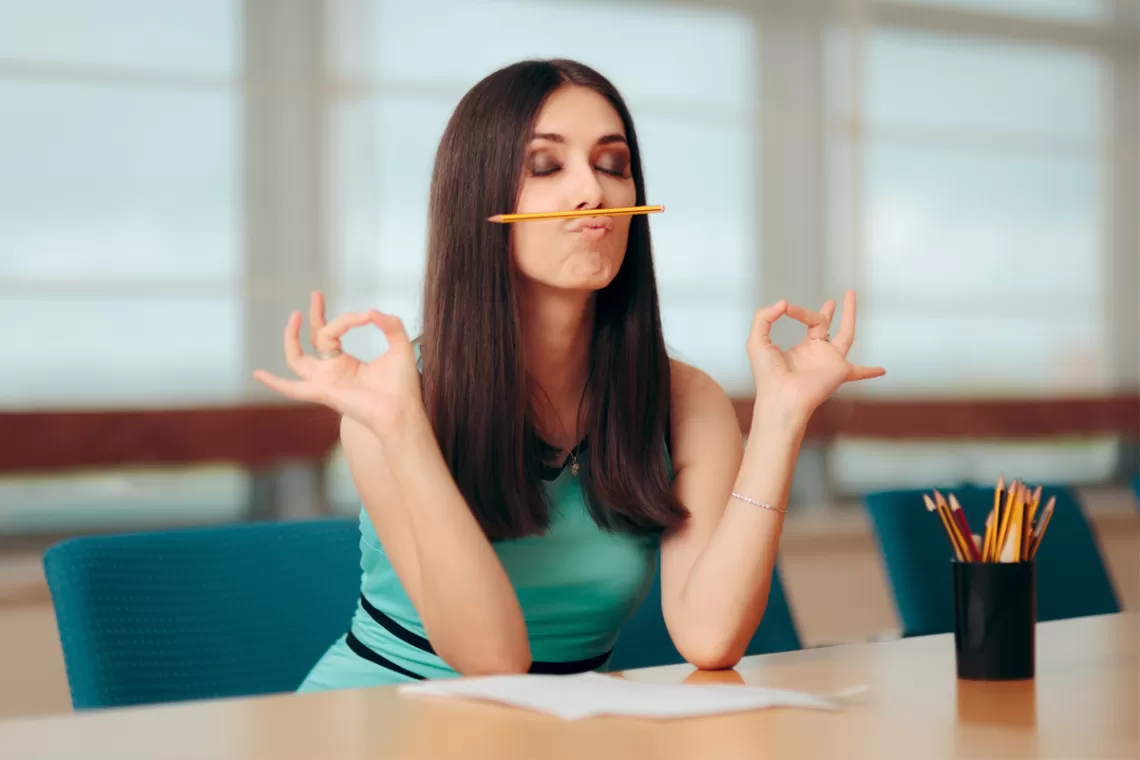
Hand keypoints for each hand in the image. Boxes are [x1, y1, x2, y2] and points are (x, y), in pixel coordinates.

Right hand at [253, 291, 421, 429]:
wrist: (402, 410)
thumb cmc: (403, 385)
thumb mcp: (400, 346)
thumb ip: (390, 325)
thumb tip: (372, 311)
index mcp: (346, 363)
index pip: (335, 332)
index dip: (348, 319)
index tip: (368, 316)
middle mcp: (332, 372)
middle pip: (314, 340)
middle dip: (314, 316)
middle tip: (317, 294)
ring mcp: (325, 382)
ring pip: (297, 359)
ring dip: (292, 337)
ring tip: (296, 314)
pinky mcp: (324, 392)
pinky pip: (293, 389)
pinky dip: (275, 383)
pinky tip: (258, 374)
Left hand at [746, 290, 884, 417]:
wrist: (781, 396)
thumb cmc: (767, 375)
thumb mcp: (757, 340)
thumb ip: (764, 317)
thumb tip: (783, 303)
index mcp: (800, 349)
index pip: (808, 321)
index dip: (800, 311)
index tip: (787, 308)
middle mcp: (817, 354)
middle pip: (825, 327)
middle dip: (829, 313)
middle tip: (833, 301)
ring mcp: (830, 362)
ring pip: (846, 335)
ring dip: (850, 316)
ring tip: (851, 295)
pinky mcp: (840, 371)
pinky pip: (859, 371)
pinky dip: (870, 372)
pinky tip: (882, 370)